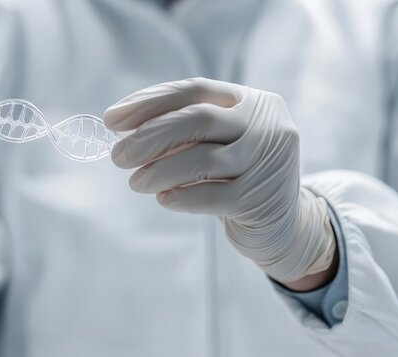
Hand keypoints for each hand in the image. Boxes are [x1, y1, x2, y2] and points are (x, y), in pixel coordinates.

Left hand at [104, 78, 335, 284]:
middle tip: (118, 156)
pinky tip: (164, 199)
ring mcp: (267, 162)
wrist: (284, 225)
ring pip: (203, 160)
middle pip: (198, 120)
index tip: (112, 119)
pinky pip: (212, 196)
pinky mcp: (261, 199)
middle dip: (150, 137)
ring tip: (135, 183)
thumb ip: (184, 131)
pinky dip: (182, 196)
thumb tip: (124, 126)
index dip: (150, 102)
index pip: (194, 90)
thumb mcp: (218, 143)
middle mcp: (266, 125)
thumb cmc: (237, 177)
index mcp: (251, 101)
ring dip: (159, 171)